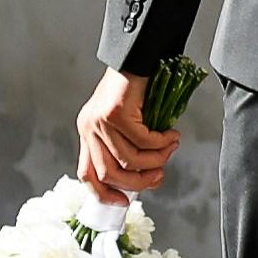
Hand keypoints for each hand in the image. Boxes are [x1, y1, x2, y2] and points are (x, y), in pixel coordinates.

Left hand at [74, 67, 182, 198]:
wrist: (138, 56)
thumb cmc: (136, 88)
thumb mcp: (127, 123)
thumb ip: (128, 147)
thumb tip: (145, 176)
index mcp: (88, 133)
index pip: (87, 174)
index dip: (104, 194)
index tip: (124, 202)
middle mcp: (88, 128)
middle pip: (109, 173)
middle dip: (138, 182)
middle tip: (159, 176)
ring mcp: (99, 121)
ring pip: (128, 160)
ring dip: (155, 160)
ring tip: (170, 149)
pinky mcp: (115, 113)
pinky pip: (142, 140)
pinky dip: (160, 143)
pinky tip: (170, 136)